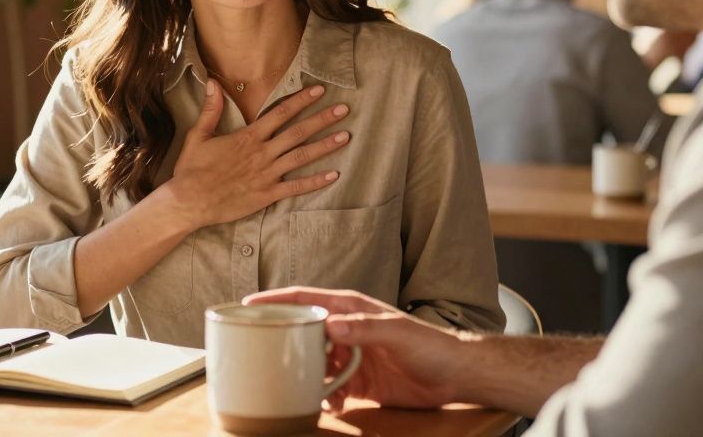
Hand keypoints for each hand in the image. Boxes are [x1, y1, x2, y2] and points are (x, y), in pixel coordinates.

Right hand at [158, 81, 349, 230]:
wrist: (189, 201)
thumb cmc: (192, 169)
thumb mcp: (198, 135)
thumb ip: (211, 109)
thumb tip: (213, 83)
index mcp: (248, 137)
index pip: (280, 113)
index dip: (301, 100)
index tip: (319, 90)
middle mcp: (262, 153)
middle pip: (297, 132)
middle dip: (322, 119)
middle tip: (344, 109)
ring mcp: (266, 174)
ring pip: (301, 157)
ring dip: (325, 146)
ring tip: (346, 136)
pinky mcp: (267, 195)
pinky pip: (296, 188)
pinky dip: (315, 182)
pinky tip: (333, 175)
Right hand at [244, 287, 468, 412]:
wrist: (454, 374)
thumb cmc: (431, 344)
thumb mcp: (397, 332)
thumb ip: (364, 327)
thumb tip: (331, 326)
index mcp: (350, 308)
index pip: (305, 299)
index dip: (276, 300)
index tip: (248, 305)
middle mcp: (345, 329)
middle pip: (303, 332)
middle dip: (285, 344)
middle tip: (267, 356)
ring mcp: (350, 355)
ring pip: (314, 363)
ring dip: (307, 376)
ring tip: (305, 385)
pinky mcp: (357, 380)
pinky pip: (330, 387)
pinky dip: (326, 396)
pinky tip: (332, 403)